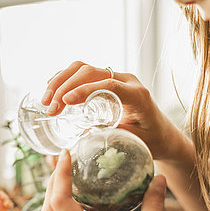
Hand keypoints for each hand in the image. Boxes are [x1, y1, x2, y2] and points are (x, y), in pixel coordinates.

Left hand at [40, 150, 179, 210]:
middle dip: (53, 183)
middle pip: (50, 210)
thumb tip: (156, 179)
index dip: (60, 175)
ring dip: (60, 199)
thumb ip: (153, 208)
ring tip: (73, 177)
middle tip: (64, 160)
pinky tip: (96, 207)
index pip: (61, 202)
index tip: (65, 154)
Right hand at [42, 61, 180, 159]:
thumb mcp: (138, 142)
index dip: (84, 90)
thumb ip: (116, 135)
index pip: (107, 84)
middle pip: (90, 71)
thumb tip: (86, 133)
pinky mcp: (106, 81)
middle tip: (50, 108)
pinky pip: (83, 73)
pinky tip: (51, 91)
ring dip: (60, 81)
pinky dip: (65, 80)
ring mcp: (115, 78)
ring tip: (46, 101)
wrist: (164, 135)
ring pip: (83, 69)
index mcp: (137, 94)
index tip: (65, 102)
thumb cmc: (153, 141)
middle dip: (65, 87)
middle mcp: (126, 80)